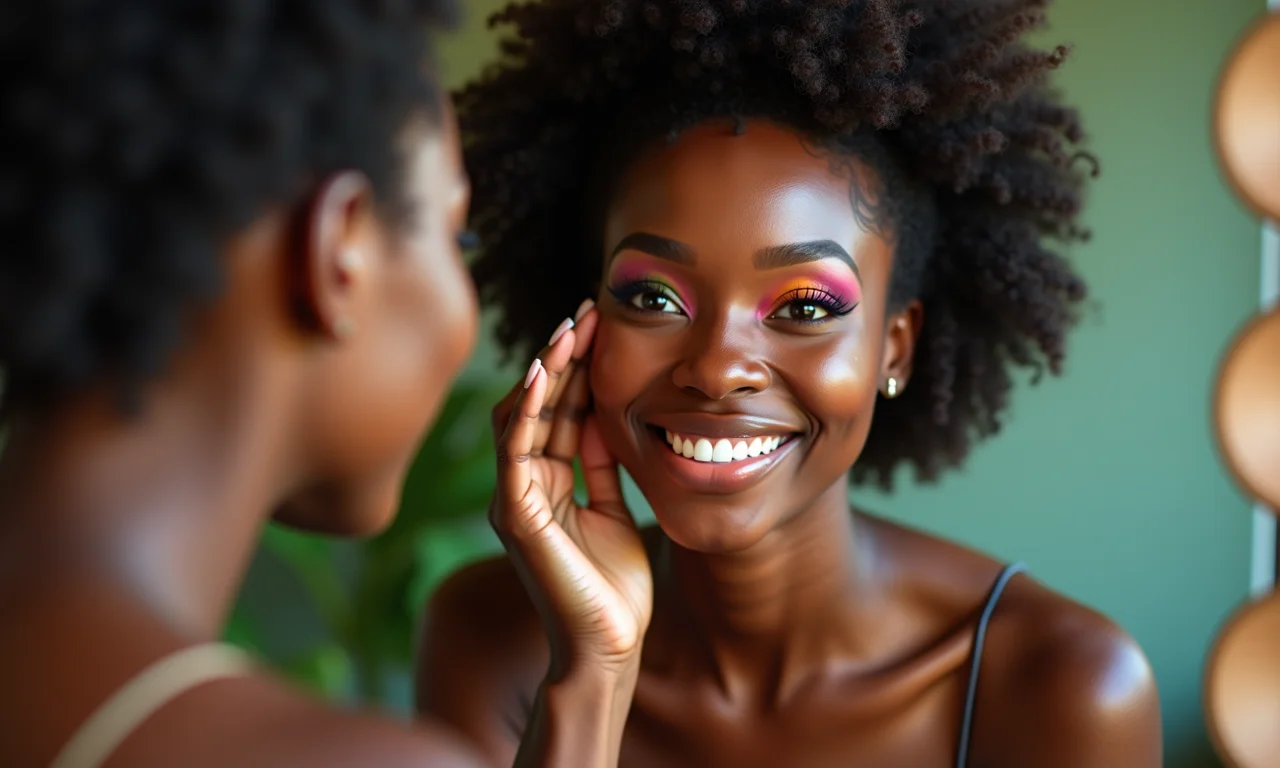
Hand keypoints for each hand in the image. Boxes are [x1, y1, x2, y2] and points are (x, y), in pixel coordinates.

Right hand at [489, 299, 652, 672]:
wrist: (608, 649)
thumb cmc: (613, 590)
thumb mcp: (614, 511)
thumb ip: (602, 469)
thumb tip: (605, 420)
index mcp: (544, 484)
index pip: (557, 411)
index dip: (578, 369)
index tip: (600, 326)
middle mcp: (522, 485)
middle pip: (537, 405)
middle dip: (563, 357)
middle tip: (588, 311)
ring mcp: (514, 500)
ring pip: (521, 418)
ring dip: (546, 371)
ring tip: (570, 329)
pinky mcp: (516, 516)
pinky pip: (515, 451)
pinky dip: (526, 410)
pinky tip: (543, 373)